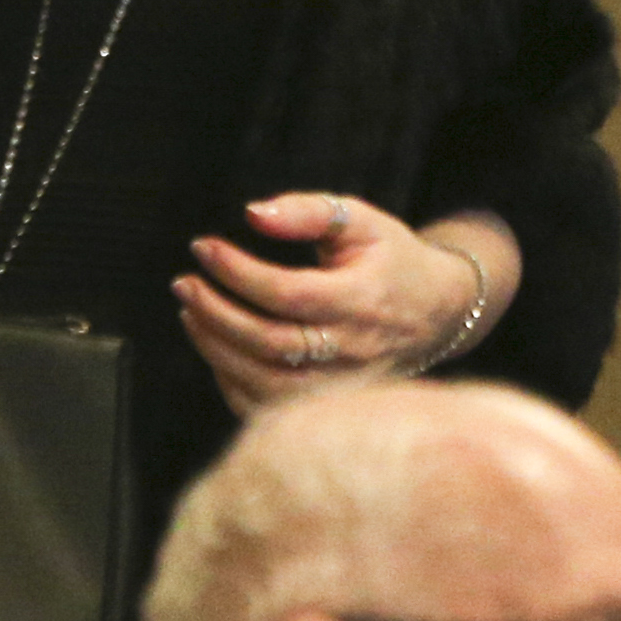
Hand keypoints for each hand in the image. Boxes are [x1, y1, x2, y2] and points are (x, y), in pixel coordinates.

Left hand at [178, 193, 491, 413]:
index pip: (286, 292)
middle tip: (184, 283)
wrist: (437, 313)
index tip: (202, 247)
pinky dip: (231, 382)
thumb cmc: (390, 260)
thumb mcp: (361, 221)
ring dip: (216, 348)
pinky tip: (216, 349)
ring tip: (191, 313)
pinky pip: (269, 409)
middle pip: (268, 342)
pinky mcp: (331, 406)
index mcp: (362, 300)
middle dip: (215, 313)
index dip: (236, 271)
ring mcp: (342, 386)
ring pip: (263, 382)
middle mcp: (353, 350)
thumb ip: (309, 212)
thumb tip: (253, 214)